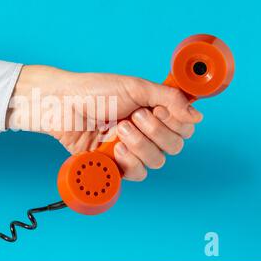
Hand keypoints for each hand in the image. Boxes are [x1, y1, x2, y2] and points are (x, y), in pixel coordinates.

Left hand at [7, 65, 202, 180]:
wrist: (63, 105)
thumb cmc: (94, 91)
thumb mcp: (135, 87)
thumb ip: (169, 99)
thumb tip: (197, 115)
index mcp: (154, 111)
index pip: (184, 127)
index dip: (176, 122)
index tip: (158, 110)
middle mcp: (146, 131)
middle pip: (174, 147)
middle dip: (155, 132)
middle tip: (134, 117)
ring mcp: (131, 149)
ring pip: (157, 162)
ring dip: (140, 145)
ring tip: (119, 130)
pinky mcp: (115, 164)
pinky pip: (137, 174)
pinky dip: (129, 161)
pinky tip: (114, 147)